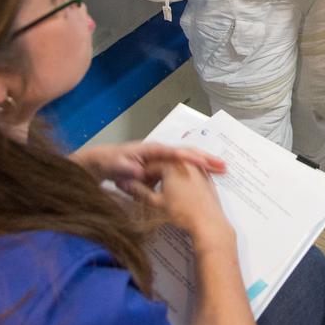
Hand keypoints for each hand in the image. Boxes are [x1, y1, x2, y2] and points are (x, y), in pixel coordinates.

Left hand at [73, 141, 226, 187]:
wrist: (102, 162)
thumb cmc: (111, 164)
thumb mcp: (117, 168)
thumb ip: (128, 170)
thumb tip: (139, 172)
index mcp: (151, 150)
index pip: (173, 152)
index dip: (189, 156)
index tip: (202, 161)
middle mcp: (159, 151)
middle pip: (186, 153)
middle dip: (204, 158)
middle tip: (222, 165)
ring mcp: (162, 158)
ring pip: (187, 160)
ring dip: (204, 164)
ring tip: (222, 170)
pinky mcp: (162, 166)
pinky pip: (183, 167)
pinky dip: (196, 169)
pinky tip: (208, 175)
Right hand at [127, 161, 236, 253]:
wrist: (208, 222)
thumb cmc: (182, 212)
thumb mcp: (156, 202)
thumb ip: (138, 191)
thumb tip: (122, 184)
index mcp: (172, 164)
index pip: (149, 166)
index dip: (139, 177)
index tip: (134, 186)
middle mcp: (186, 162)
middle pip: (164, 165)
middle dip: (153, 177)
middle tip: (146, 191)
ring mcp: (198, 168)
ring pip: (177, 168)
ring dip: (167, 178)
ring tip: (161, 193)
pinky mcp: (206, 176)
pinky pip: (188, 173)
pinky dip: (180, 180)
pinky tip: (177, 193)